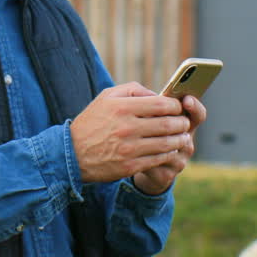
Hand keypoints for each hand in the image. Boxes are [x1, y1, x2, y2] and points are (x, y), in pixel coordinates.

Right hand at [70, 83, 191, 183]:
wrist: (72, 154)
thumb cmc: (92, 121)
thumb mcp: (107, 97)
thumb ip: (134, 90)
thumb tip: (158, 94)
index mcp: (122, 107)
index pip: (161, 104)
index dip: (175, 105)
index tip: (178, 107)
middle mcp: (127, 128)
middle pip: (168, 124)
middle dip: (182, 123)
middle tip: (184, 123)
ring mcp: (129, 149)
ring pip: (167, 143)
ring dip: (180, 140)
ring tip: (182, 137)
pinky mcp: (129, 166)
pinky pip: (158, 159)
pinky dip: (169, 154)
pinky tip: (170, 150)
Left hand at [132, 94, 206, 194]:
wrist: (134, 163)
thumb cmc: (140, 131)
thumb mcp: (144, 113)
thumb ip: (148, 100)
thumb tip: (152, 96)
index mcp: (183, 123)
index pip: (197, 114)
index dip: (194, 107)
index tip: (186, 100)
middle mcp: (186, 142)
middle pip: (185, 130)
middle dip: (168, 121)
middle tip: (150, 114)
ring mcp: (179, 160)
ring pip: (170, 146)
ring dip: (151, 138)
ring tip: (134, 133)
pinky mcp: (167, 175)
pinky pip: (156, 162)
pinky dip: (142, 156)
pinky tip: (130, 152)